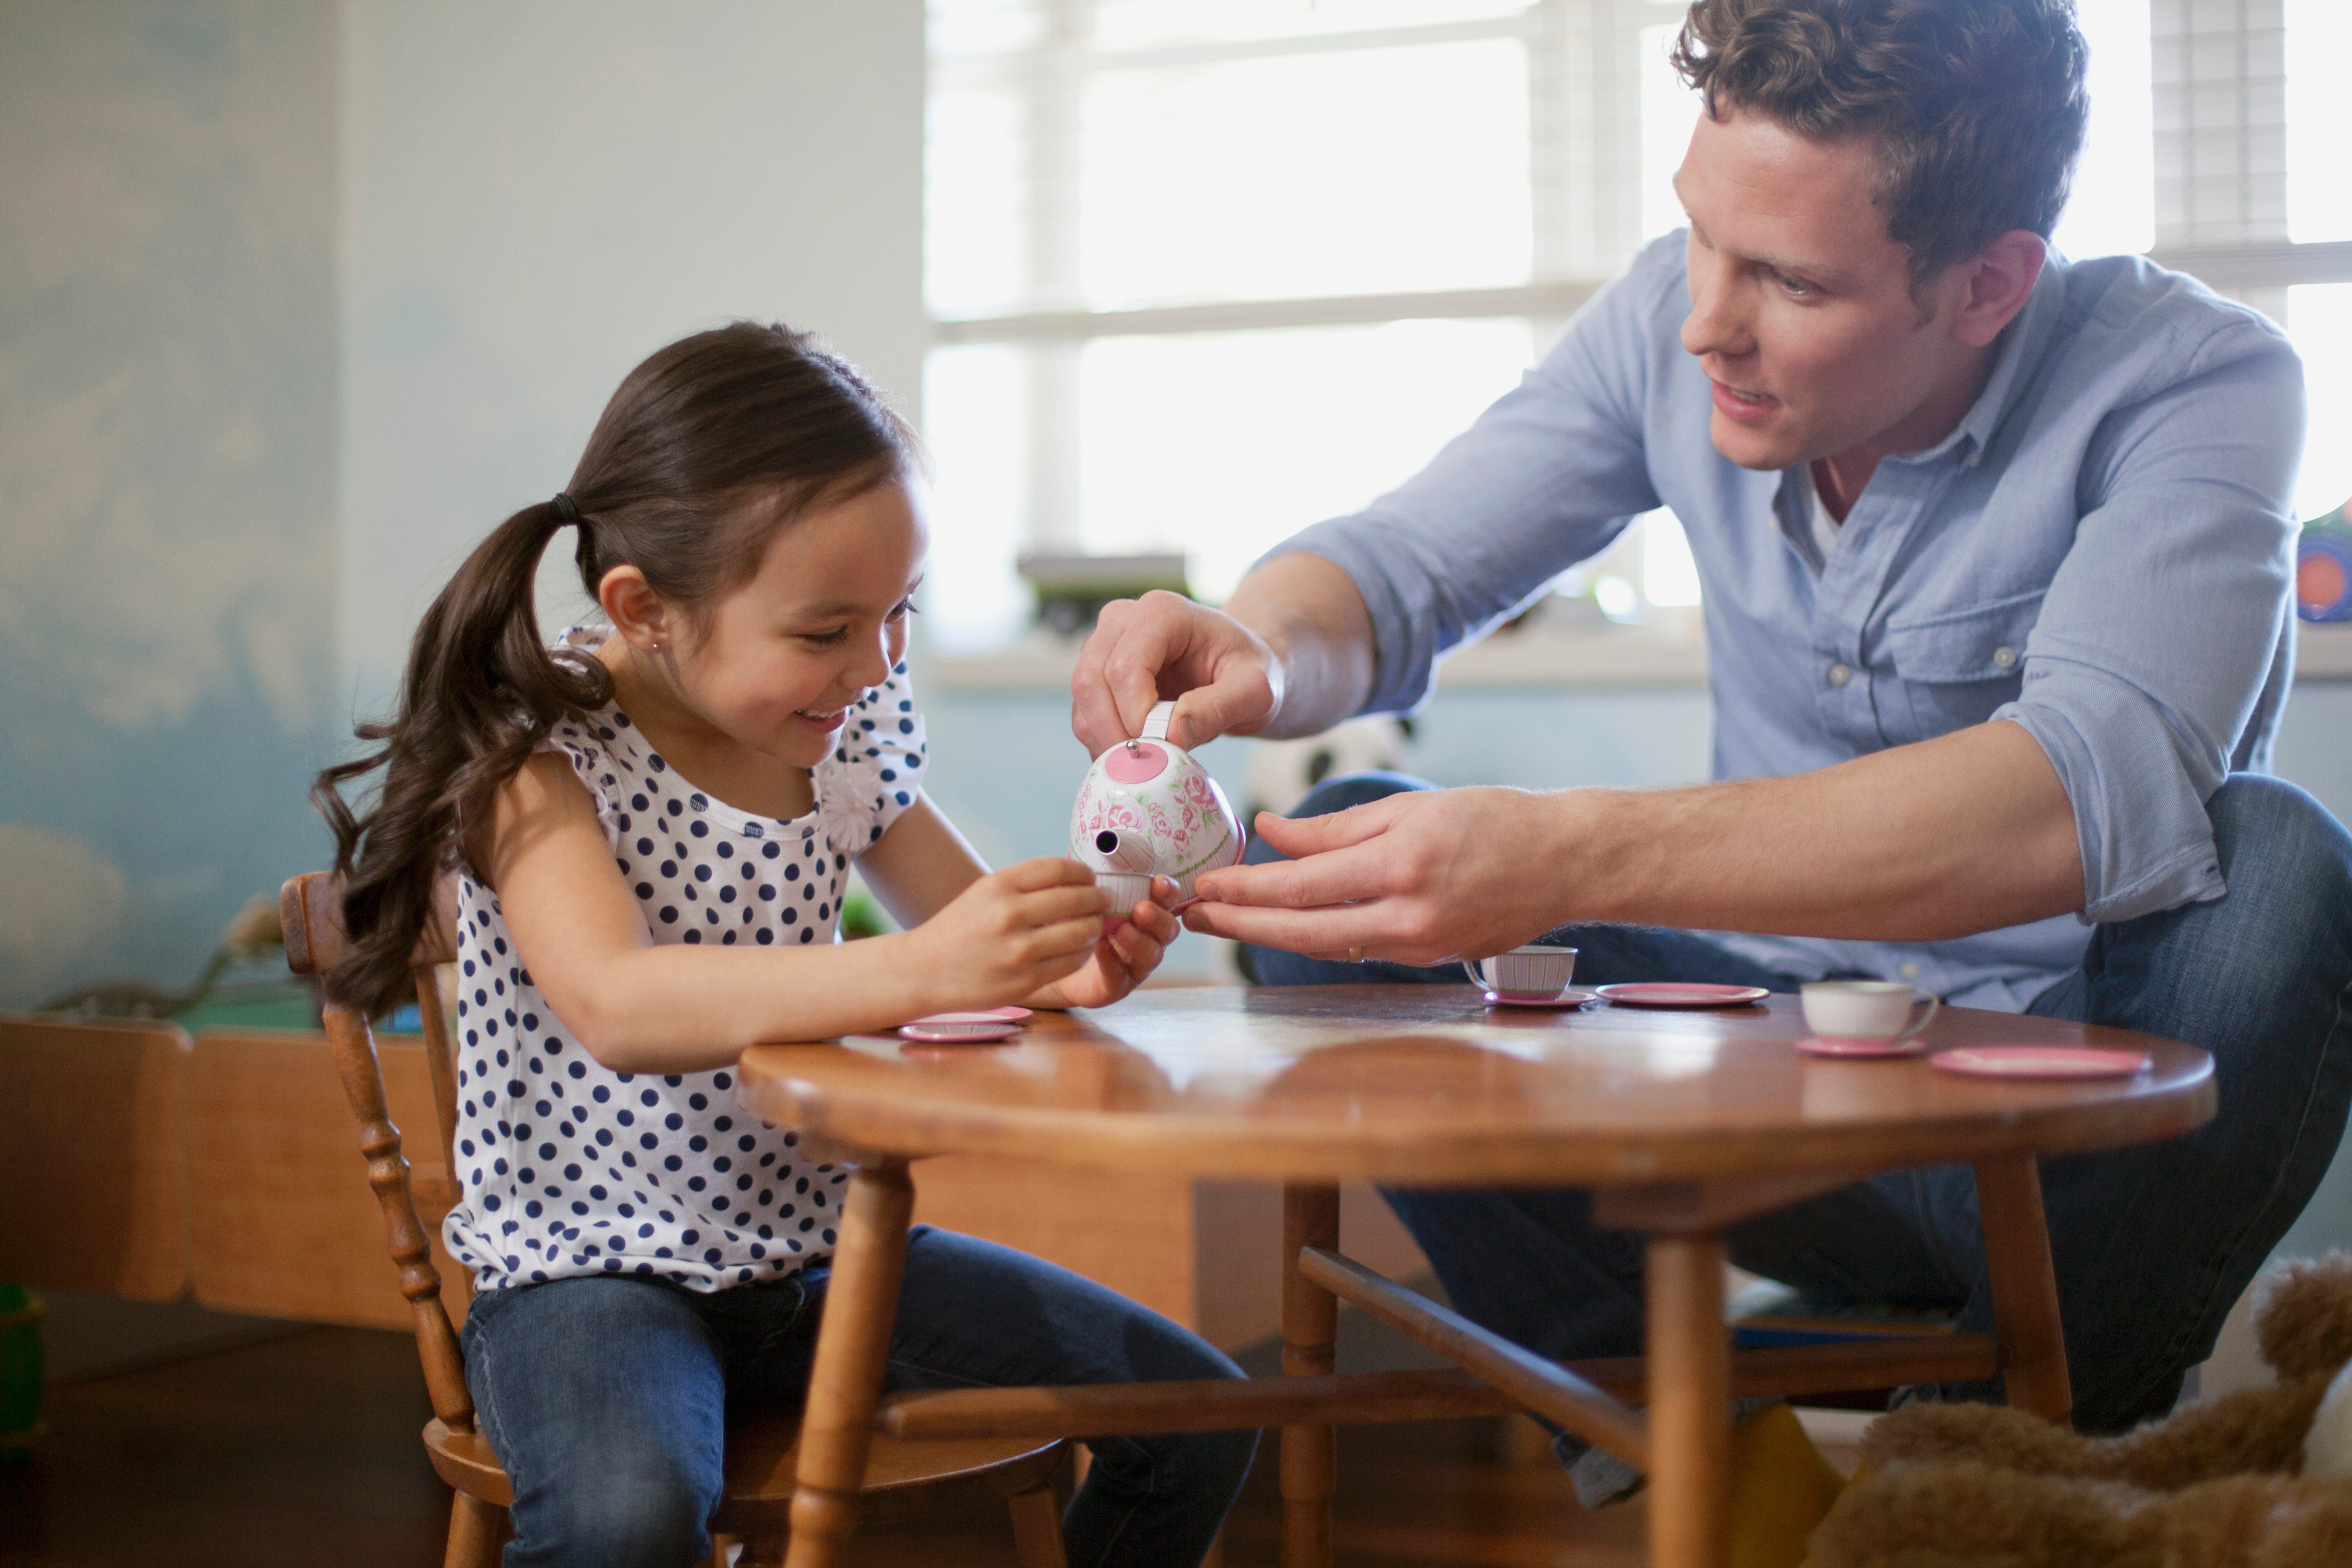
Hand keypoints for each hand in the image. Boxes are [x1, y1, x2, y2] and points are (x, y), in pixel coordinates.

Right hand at [902, 858, 1107, 1009]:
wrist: (923, 971)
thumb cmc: (958, 929)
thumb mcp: (984, 892)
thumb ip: (1025, 884)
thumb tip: (1074, 877)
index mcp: (999, 886)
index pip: (1058, 868)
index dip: (1082, 872)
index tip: (1089, 878)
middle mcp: (1010, 914)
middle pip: (1076, 899)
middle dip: (1096, 899)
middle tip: (1103, 901)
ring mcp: (1019, 950)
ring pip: (1081, 932)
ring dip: (1095, 927)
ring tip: (1095, 925)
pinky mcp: (1025, 980)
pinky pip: (1071, 963)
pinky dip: (1083, 953)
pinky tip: (1081, 949)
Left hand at [1031, 876, 1182, 1008]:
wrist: (1051, 956)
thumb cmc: (1075, 918)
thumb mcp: (1086, 894)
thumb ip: (1100, 877)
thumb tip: (1102, 844)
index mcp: (1146, 910)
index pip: (1167, 900)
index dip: (1168, 892)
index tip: (1158, 882)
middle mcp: (1148, 937)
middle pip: (1168, 930)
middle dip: (1158, 918)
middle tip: (1142, 909)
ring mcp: (1135, 964)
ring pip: (1151, 955)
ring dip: (1140, 940)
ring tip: (1123, 930)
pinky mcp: (1117, 985)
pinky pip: (1120, 975)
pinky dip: (1112, 961)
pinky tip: (1100, 947)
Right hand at [1071, 590, 1281, 755]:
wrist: (1238, 669)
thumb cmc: (1249, 672)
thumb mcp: (1255, 691)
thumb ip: (1220, 708)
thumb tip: (1173, 734)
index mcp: (1162, 612)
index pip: (1125, 667)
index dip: (1135, 715)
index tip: (1163, 747)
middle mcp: (1123, 619)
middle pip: (1090, 680)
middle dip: (1114, 732)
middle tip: (1147, 765)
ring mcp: (1103, 644)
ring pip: (1081, 700)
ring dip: (1105, 740)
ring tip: (1146, 762)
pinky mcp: (1096, 672)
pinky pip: (1084, 713)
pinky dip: (1103, 741)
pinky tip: (1137, 753)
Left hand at [1180, 788, 1577, 963]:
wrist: (1566, 861)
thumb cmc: (1492, 820)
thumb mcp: (1409, 807)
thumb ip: (1335, 828)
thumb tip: (1270, 833)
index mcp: (1401, 864)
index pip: (1302, 886)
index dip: (1245, 890)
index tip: (1202, 886)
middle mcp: (1408, 914)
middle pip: (1302, 931)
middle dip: (1240, 925)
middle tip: (1190, 917)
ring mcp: (1420, 945)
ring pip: (1327, 947)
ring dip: (1270, 937)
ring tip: (1224, 922)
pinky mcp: (1430, 959)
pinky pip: (1359, 949)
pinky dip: (1319, 938)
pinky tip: (1285, 927)